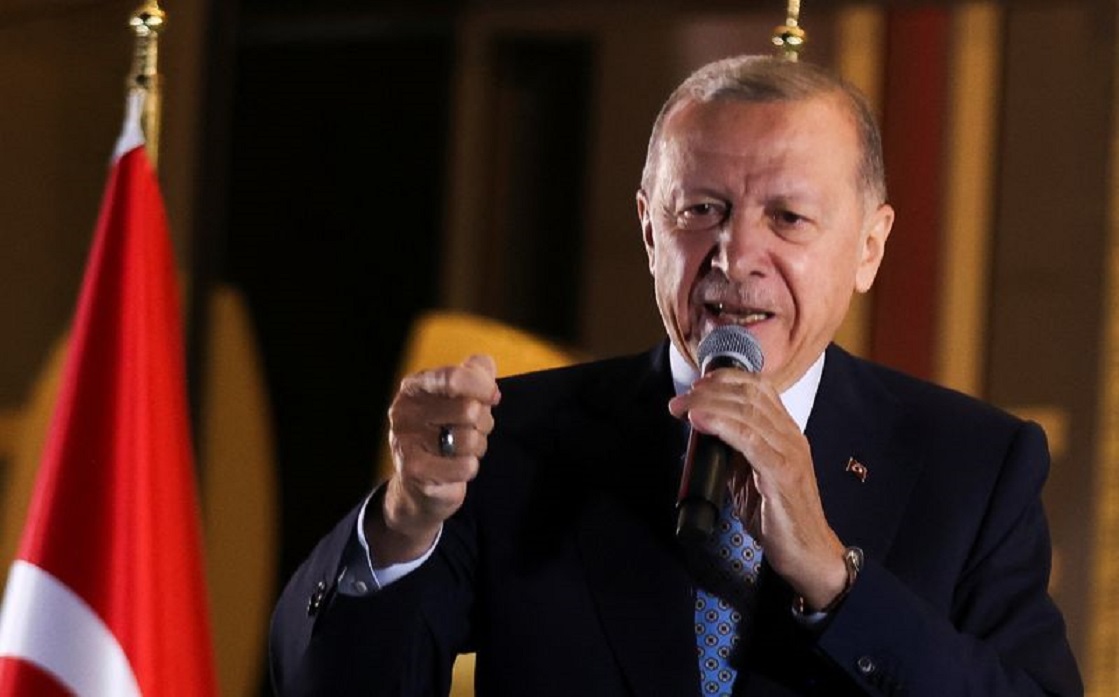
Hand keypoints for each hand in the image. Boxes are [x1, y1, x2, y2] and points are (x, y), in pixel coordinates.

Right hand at [369, 354, 500, 564]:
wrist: (422, 481)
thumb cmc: (446, 430)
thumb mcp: (462, 396)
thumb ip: (477, 373)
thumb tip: (487, 377)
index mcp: (415, 386)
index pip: (453, 377)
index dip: (481, 386)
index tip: (493, 397)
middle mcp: (404, 411)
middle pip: (467, 409)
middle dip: (482, 421)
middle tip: (474, 429)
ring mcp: (405, 441)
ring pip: (468, 439)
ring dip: (477, 446)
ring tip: (464, 448)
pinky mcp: (414, 470)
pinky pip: (464, 466)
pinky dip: (470, 467)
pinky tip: (459, 466)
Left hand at [668, 368, 846, 610]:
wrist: (808, 554)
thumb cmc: (778, 516)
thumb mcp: (749, 476)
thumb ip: (733, 451)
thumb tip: (704, 433)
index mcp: (785, 432)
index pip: (759, 387)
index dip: (725, 379)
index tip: (697, 385)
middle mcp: (790, 436)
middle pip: (749, 394)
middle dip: (708, 391)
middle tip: (680, 401)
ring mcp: (789, 453)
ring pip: (747, 412)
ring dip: (708, 405)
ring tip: (683, 408)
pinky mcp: (783, 473)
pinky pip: (750, 439)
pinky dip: (721, 425)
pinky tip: (700, 421)